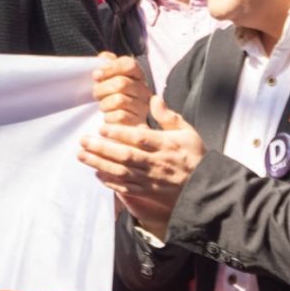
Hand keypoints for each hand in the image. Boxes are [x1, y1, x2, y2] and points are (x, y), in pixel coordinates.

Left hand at [78, 94, 206, 237]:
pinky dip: (111, 183)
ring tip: (82, 155)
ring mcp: (152, 179)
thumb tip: (154, 98)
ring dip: (100, 164)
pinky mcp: (149, 192)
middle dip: (102, 149)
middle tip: (83, 141)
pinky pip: (127, 189)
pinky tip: (97, 174)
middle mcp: (157, 163)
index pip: (140, 139)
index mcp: (167, 146)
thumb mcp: (188, 132)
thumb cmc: (195, 156)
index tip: (102, 128)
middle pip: (126, 156)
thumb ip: (169, 116)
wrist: (207, 187)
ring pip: (123, 172)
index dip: (120, 133)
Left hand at [92, 53, 151, 126]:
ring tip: (103, 106)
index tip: (96, 75)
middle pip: (121, 83)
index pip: (129, 64)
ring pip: (119, 100)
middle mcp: (144, 91)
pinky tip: (109, 117)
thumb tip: (104, 57)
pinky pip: (120, 116)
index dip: (110, 68)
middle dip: (101, 89)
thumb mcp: (107, 78)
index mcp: (137, 76)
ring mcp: (143, 108)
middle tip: (96, 94)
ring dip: (104, 104)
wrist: (116, 126)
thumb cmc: (109, 97)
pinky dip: (109, 117)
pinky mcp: (139, 124)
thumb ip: (107, 64)